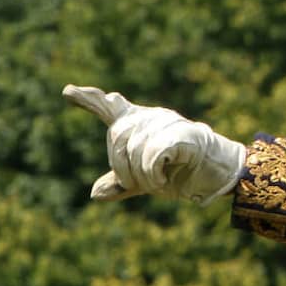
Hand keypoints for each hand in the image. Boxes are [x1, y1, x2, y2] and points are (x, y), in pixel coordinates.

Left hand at [63, 85, 245, 204]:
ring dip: (139, 175)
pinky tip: (161, 180)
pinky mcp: (182, 133)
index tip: (67, 91)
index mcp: (141, 124)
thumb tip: (94, 193)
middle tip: (134, 184)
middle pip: (117, 136)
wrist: (218, 174)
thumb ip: (121, 183)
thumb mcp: (146, 180)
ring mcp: (167, 122)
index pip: (112, 109)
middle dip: (120, 166)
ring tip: (155, 183)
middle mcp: (151, 117)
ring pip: (134, 148)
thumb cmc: (183, 173)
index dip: (89, 99)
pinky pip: (152, 154)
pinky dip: (152, 173)